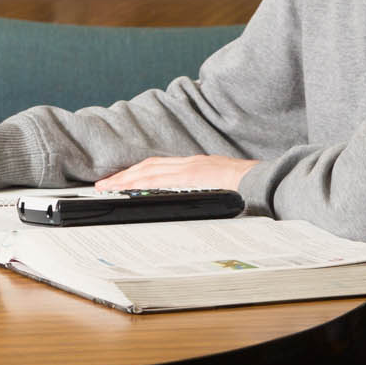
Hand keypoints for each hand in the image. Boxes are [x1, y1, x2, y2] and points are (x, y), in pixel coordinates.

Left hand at [91, 155, 256, 192]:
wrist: (262, 181)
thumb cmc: (245, 187)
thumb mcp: (219, 185)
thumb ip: (202, 188)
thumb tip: (189, 200)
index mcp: (194, 166)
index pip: (158, 167)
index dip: (136, 172)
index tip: (118, 179)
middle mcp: (189, 164)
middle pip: (148, 167)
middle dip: (124, 175)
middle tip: (103, 185)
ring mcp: (189, 170)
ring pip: (149, 172)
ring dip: (126, 179)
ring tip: (108, 188)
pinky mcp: (192, 177)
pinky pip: (160, 180)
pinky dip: (141, 184)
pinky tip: (128, 190)